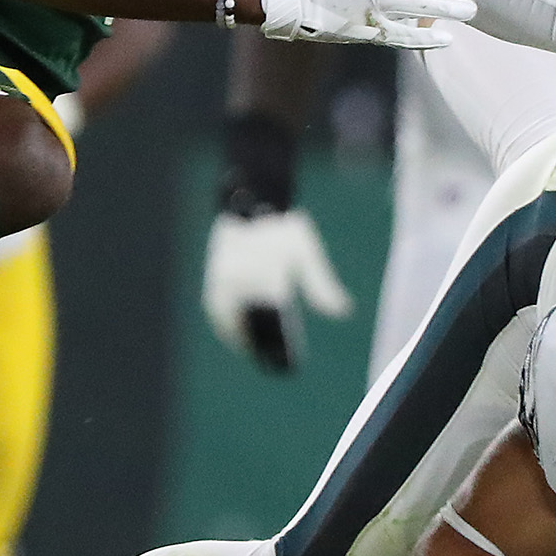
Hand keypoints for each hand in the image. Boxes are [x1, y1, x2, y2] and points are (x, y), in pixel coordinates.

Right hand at [202, 208, 349, 371]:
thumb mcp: (306, 253)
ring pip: (225, 316)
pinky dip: (224, 320)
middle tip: (262, 355)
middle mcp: (241, 278)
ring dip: (234, 332)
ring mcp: (222, 277)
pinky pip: (215, 306)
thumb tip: (344, 311)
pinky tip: (234, 329)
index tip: (281, 357)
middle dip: (251, 340)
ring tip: (247, 347)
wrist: (251, 198)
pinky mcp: (212, 275)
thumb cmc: (282, 229)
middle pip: (243, 321)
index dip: (272, 341)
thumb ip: (322, 285)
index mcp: (265, 275)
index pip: (269, 318)